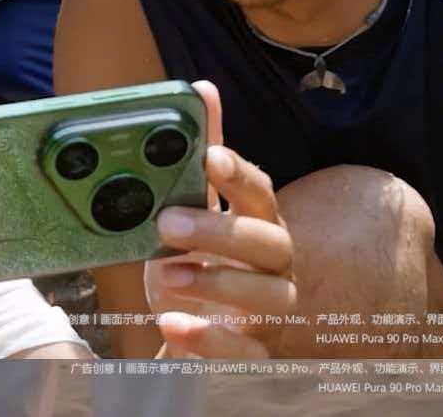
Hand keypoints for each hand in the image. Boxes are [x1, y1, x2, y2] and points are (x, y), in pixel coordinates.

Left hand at [142, 80, 296, 358]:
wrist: (196, 331)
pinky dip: (212, 339)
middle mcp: (276, 266)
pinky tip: (173, 323)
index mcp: (260, 224)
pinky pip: (247, 352)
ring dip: (217, 283)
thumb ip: (198, 155)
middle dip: (219, 232)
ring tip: (167, 274)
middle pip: (267, 244)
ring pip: (266, 298)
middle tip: (166, 224)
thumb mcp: (192, 208)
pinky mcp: (257, 354)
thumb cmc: (199, 261)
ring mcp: (272, 313)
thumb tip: (201, 88)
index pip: (260, 192)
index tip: (209, 157)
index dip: (238, 174)